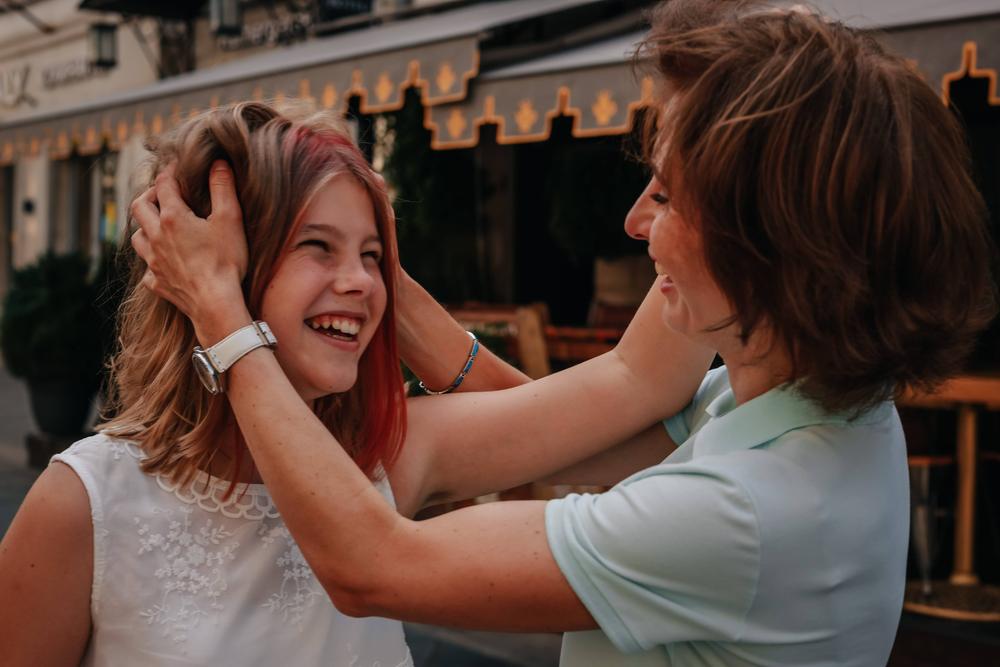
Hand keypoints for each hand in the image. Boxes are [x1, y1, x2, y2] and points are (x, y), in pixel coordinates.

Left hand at [130, 161, 250, 342]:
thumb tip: (218, 163)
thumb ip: (223, 188)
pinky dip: (152, 261)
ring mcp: (153, 261)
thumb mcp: (230, 220)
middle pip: (138, 207)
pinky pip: (147, 269)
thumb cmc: (225, 261)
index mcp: (173, 217)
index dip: (169, 172)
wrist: (215, 303)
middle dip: (148, 195)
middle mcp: (156, 236)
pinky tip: (163, 263)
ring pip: (137, 237)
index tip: (176, 167)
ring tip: (158, 226)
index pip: (164, 185)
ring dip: (144, 227)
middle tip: (161, 194)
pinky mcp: (157, 282)